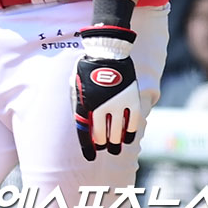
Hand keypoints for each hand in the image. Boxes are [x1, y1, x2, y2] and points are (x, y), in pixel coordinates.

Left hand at [71, 25, 140, 160]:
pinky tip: (127, 139)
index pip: (84, 130)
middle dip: (101, 144)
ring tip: (114, 148)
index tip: (90, 155)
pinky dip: (129, 133)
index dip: (87, 145)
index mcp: (84, 101)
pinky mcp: (131, 100)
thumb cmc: (88, 69)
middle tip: (103, 148)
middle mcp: (100, 106)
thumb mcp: (76, 84)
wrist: (108, 52)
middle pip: (101, 134)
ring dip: (115, 142)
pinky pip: (132, 123)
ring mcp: (117, 104)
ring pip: (117, 132)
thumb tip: (83, 121)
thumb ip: (78, 102)